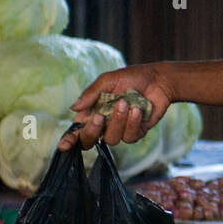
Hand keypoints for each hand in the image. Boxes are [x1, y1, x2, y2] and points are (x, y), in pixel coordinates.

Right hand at [57, 63, 174, 150]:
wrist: (158, 79)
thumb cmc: (132, 77)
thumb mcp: (108, 80)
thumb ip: (91, 93)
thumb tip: (74, 108)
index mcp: (93, 111)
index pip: (77, 130)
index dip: (69, 140)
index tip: (64, 146)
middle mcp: (104, 124)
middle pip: (89, 141)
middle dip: (92, 131)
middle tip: (100, 116)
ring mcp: (120, 129)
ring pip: (111, 139)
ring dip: (118, 121)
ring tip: (126, 103)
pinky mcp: (136, 132)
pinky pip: (130, 137)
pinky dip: (133, 122)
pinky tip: (138, 110)